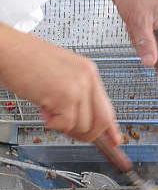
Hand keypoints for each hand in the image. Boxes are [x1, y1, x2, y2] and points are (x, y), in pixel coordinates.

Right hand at [0, 24, 121, 144]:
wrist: (6, 48)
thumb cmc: (25, 59)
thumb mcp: (62, 73)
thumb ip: (77, 94)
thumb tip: (84, 120)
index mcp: (89, 71)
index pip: (108, 106)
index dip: (111, 128)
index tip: (115, 141)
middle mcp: (88, 78)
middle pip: (102, 121)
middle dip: (88, 134)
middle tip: (71, 132)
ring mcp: (77, 87)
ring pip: (83, 125)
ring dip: (65, 127)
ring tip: (49, 112)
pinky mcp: (64, 96)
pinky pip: (66, 124)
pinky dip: (53, 124)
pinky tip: (43, 111)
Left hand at [110, 0, 157, 72]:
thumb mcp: (139, 21)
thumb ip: (145, 44)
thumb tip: (151, 62)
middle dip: (153, 50)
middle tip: (142, 50)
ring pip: (156, 41)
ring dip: (144, 41)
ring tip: (133, 27)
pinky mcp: (153, 19)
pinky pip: (149, 35)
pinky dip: (140, 35)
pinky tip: (133, 25)